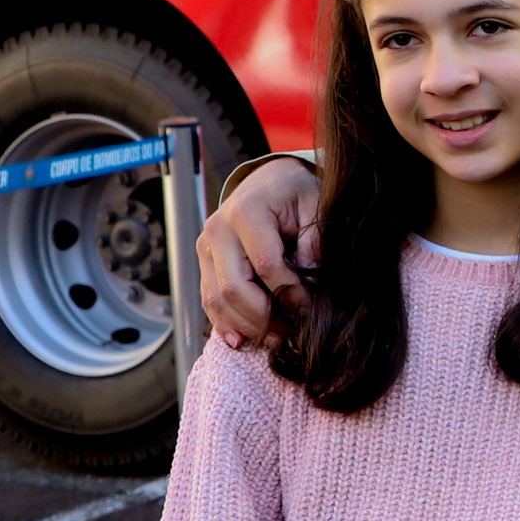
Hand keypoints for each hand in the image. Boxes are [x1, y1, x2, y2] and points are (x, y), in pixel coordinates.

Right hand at [198, 156, 322, 349]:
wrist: (268, 180)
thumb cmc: (294, 192)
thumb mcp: (314, 203)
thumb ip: (315, 238)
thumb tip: (311, 277)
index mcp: (246, 212)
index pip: (266, 265)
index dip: (290, 292)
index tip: (309, 307)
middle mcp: (217, 231)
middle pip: (233, 288)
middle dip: (263, 318)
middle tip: (290, 333)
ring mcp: (206, 248)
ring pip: (216, 299)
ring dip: (245, 326)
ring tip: (274, 340)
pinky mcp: (204, 262)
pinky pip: (208, 299)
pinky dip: (225, 323)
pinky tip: (244, 340)